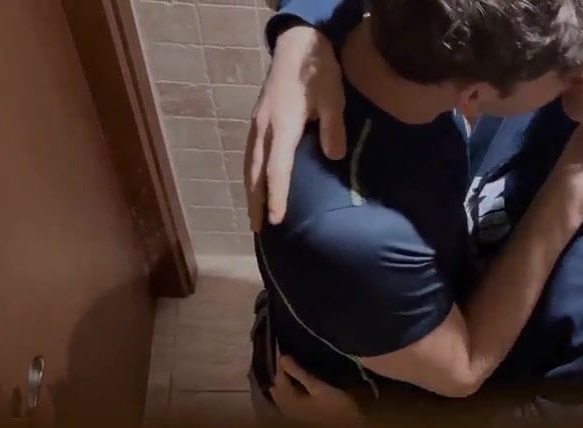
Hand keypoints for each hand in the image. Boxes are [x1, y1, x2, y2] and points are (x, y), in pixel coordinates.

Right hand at [246, 26, 346, 229]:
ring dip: (250, 189)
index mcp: (282, 126)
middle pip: (255, 172)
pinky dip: (250, 173)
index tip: (276, 219)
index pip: (277, 170)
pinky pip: (250, 152)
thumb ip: (334, 128)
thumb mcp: (334, 99)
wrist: (298, 45)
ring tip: (254, 212)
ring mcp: (257, 123)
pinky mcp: (258, 119)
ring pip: (248, 163)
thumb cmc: (319, 72)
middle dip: (256, 201)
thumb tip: (333, 156)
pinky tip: (255, 183)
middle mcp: (264, 128)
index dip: (277, 196)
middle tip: (257, 227)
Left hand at [270, 355, 363, 427]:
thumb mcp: (318, 386)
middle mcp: (287, 408)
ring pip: (280, 395)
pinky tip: (294, 386)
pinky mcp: (300, 415)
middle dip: (280, 372)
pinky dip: (287, 391)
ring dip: (283, 382)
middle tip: (288, 357)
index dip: (280, 363)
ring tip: (290, 368)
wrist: (350, 423)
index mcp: (289, 400)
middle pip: (277, 387)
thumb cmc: (335, 403)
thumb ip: (299, 372)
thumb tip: (282, 357)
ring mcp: (293, 413)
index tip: (284, 349)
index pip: (278, 378)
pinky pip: (286, 401)